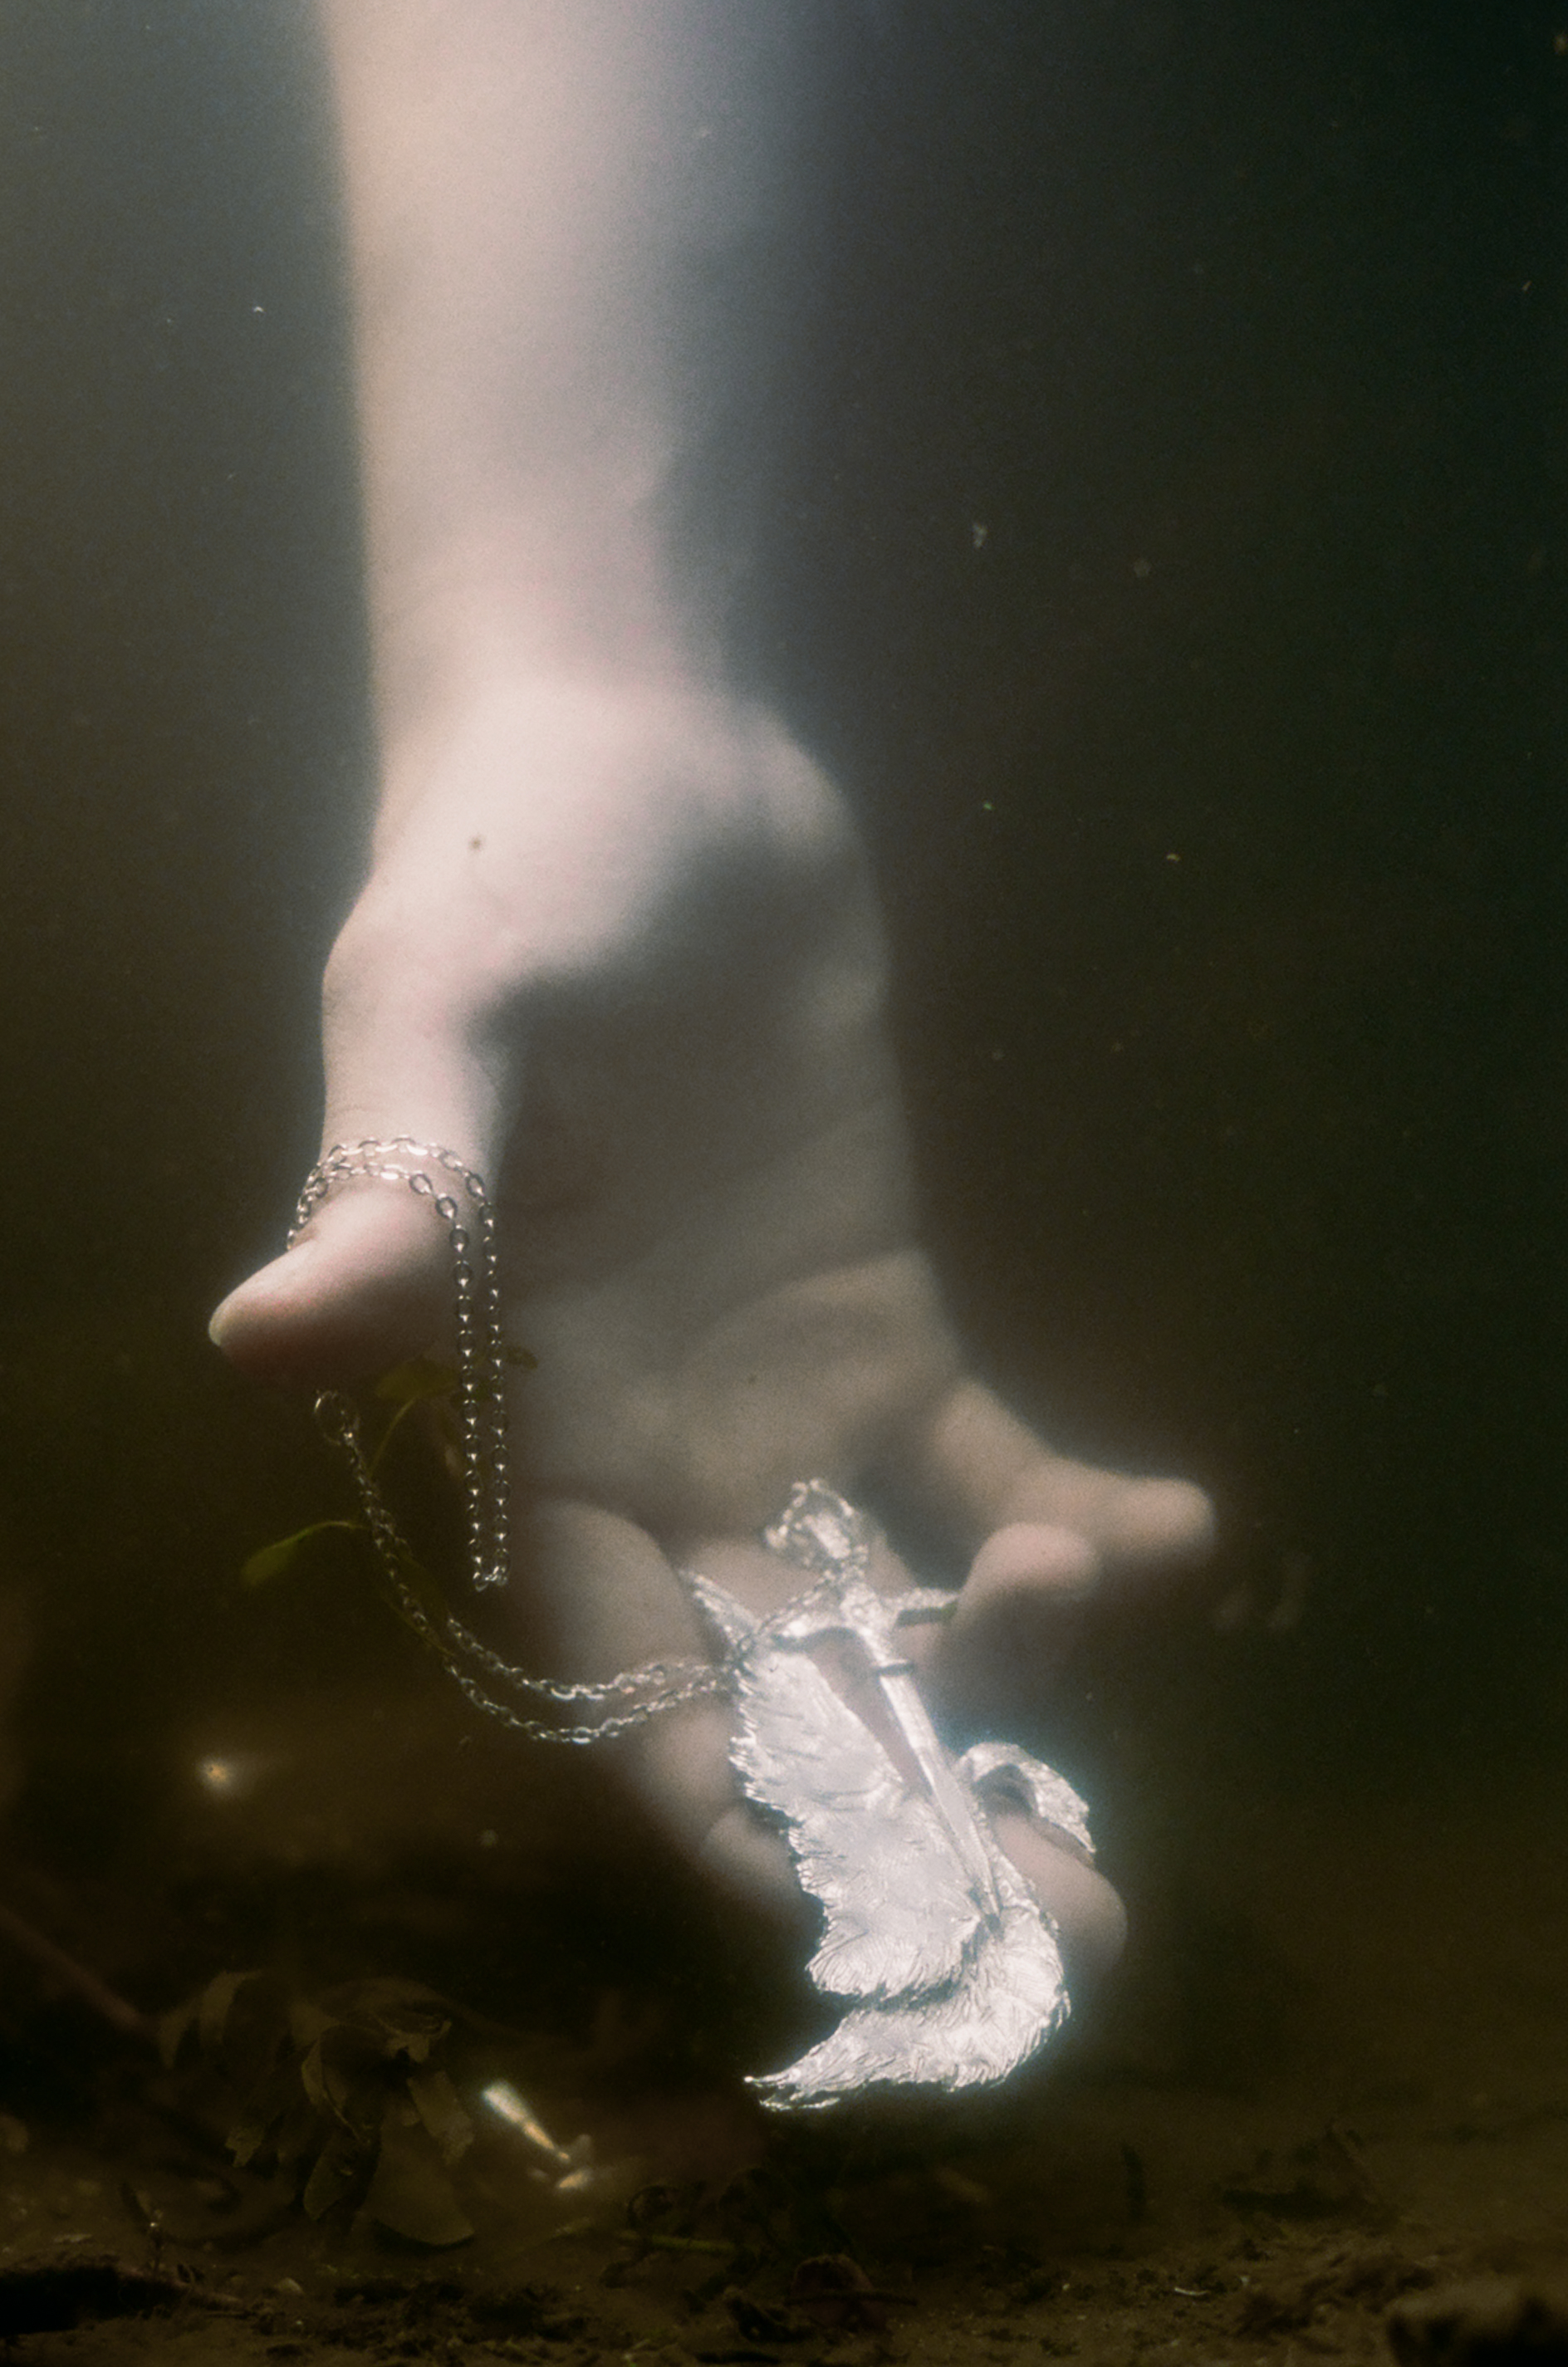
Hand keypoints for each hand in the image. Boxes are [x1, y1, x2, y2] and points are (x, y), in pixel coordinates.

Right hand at [212, 679, 1212, 1990]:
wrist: (650, 759)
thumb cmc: (515, 865)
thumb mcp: (441, 1006)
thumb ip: (397, 1185)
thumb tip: (264, 1337)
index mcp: (515, 1423)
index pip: (600, 1654)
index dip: (699, 1785)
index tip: (822, 1897)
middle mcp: (642, 1451)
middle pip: (769, 1680)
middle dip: (898, 1806)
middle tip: (1063, 1923)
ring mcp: (773, 1397)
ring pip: (888, 1598)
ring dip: (1011, 1668)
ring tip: (1115, 1640)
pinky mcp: (884, 1319)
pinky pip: (986, 1453)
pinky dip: (1082, 1510)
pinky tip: (1184, 1520)